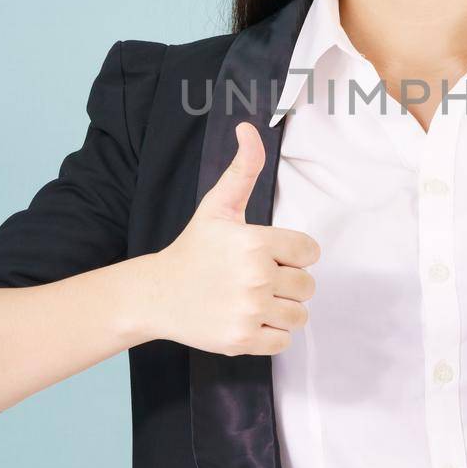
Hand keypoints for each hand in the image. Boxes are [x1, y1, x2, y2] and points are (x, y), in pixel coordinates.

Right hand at [147, 121, 320, 355]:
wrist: (157, 294)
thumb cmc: (193, 248)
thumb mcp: (218, 206)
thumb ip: (243, 168)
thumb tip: (248, 127)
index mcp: (256, 242)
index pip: (309, 252)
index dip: (293, 254)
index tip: (269, 256)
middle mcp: (256, 277)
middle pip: (307, 285)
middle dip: (287, 283)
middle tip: (257, 280)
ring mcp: (249, 311)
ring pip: (299, 315)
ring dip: (282, 310)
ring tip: (254, 300)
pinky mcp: (243, 340)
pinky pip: (284, 340)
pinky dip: (271, 334)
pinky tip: (248, 319)